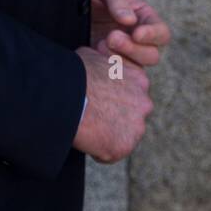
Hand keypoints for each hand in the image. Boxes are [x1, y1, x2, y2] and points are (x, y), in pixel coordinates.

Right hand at [73, 44, 153, 162]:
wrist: (66, 95)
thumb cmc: (76, 74)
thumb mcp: (95, 56)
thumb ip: (107, 65)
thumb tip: (100, 66)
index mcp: (139, 80)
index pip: (132, 95)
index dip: (114, 99)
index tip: (99, 101)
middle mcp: (144, 103)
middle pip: (131, 117)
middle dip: (115, 118)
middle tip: (94, 116)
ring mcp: (136, 127)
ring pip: (124, 136)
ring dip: (109, 135)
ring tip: (88, 128)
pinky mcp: (124, 147)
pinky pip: (111, 153)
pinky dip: (99, 150)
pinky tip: (86, 139)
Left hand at [88, 0, 170, 68]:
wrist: (65, 3)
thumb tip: (130, 20)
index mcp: (143, 18)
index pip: (161, 33)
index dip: (152, 35)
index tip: (136, 33)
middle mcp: (137, 38)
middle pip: (152, 55)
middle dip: (133, 49)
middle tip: (111, 38)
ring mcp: (123, 54)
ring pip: (136, 68)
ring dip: (121, 59)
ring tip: (100, 44)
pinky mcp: (107, 65)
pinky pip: (117, 76)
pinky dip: (109, 68)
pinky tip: (94, 55)